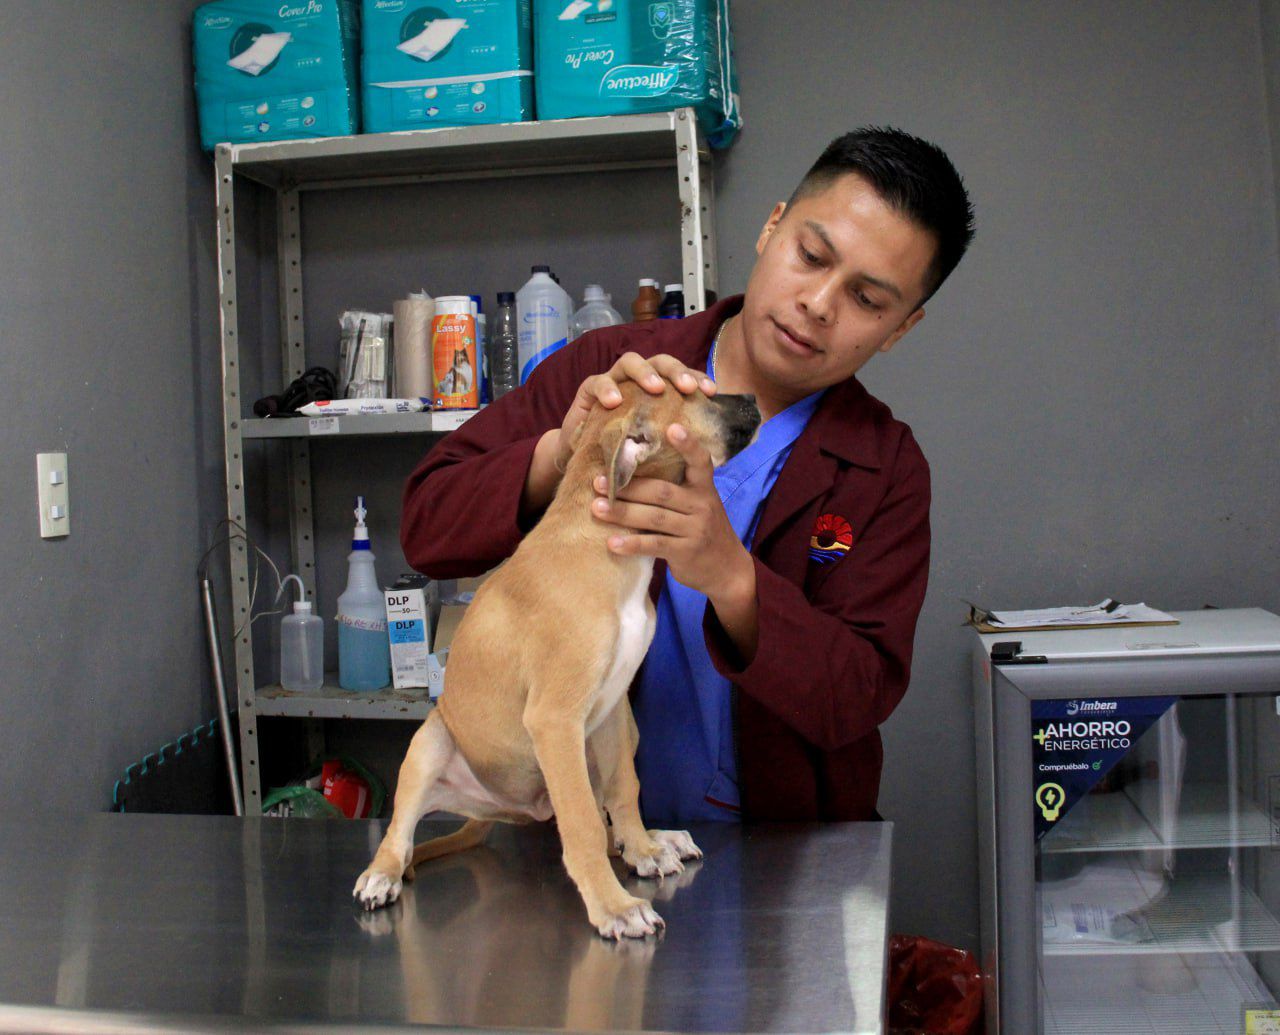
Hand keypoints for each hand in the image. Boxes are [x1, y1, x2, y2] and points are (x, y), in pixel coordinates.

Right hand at [552, 352, 716, 471]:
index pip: (681, 376)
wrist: (588, 461)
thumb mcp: (654, 446)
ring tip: (656, 388)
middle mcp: (637, 380)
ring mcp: (613, 381)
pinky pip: (597, 382)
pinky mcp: (588, 390)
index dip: (698, 378)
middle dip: (675, 371)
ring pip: (630, 362)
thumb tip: (713, 450)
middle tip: (687, 387)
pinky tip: (614, 401)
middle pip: (660, 362)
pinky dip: (606, 389)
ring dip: (645, 372)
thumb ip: (675, 440)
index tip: (711, 392)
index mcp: (658, 390)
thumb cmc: (626, 451)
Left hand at [590, 423, 751, 604]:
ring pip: (654, 517)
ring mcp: (695, 530)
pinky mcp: (686, 552)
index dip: (688, 444)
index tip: (672, 427)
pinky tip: (612, 543)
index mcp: (704, 488)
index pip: (700, 462)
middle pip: (662, 491)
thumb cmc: (703, 530)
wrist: (726, 569)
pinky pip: (655, 545)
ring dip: (622, 513)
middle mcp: (702, 506)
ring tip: (597, 508)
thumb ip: (676, 489)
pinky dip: (632, 544)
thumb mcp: (699, 505)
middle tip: (599, 481)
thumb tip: (631, 470)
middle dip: (628, 486)